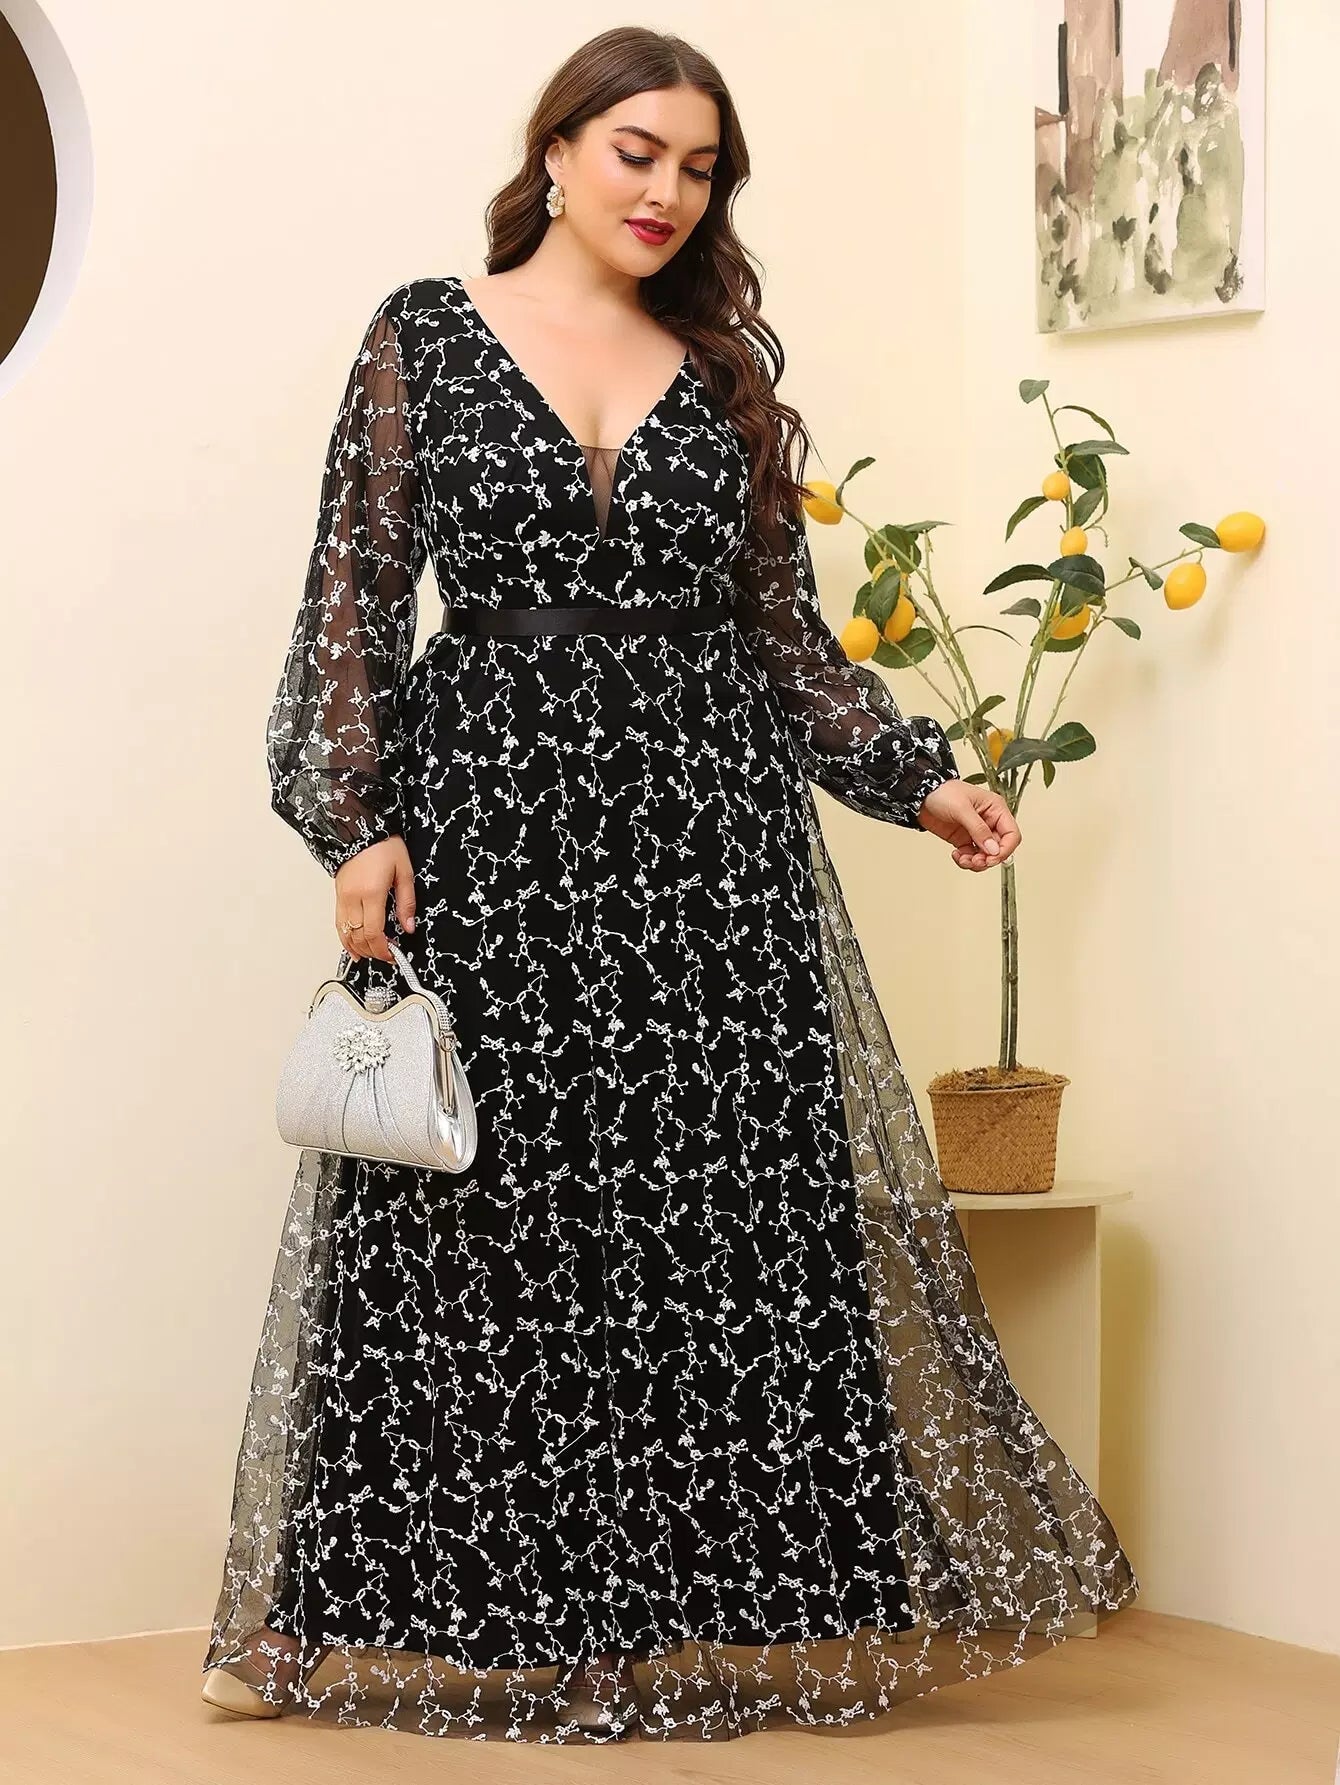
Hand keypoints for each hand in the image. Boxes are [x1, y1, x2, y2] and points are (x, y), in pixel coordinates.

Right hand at [333, 835, 416, 960]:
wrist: (360, 828)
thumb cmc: (383, 845)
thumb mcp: (404, 871)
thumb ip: (407, 902)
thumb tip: (409, 926)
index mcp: (371, 892)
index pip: (373, 933)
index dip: (383, 949)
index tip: (393, 955)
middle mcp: (352, 897)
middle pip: (358, 937)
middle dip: (373, 951)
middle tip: (387, 955)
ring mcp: (342, 897)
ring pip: (345, 933)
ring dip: (358, 948)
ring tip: (371, 955)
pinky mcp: (337, 894)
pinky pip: (338, 923)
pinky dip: (345, 938)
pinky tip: (352, 947)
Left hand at [916, 779, 1020, 870]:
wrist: (921, 797)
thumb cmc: (943, 792)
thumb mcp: (962, 808)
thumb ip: (978, 829)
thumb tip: (993, 849)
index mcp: (996, 809)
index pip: (1012, 834)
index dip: (1005, 849)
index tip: (992, 857)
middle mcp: (989, 822)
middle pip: (999, 849)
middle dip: (988, 858)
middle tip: (975, 861)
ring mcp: (977, 832)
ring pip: (986, 856)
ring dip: (976, 862)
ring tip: (963, 859)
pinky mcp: (965, 839)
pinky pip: (971, 856)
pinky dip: (965, 860)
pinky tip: (957, 854)